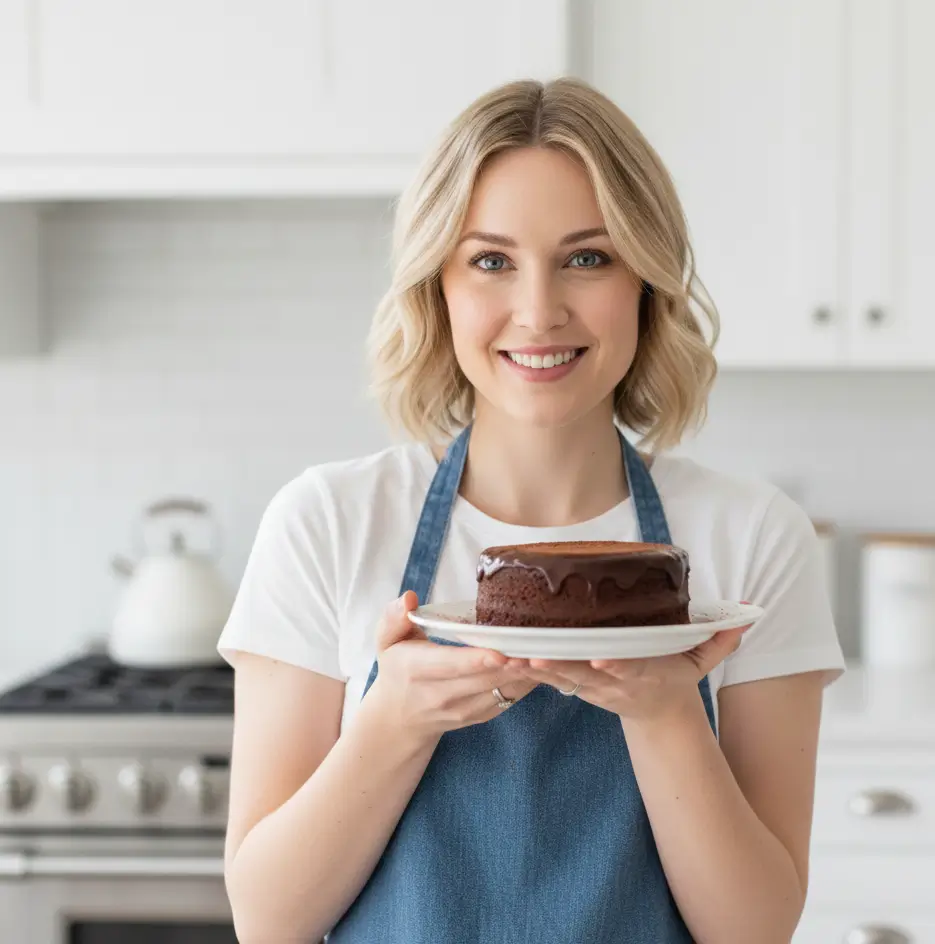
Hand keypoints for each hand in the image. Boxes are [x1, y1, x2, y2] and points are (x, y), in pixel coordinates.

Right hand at [368, 591, 537, 745]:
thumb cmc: (397, 668)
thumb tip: (408, 598)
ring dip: (527, 674)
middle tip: (540, 645)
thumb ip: (394, 617)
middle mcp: (441, 695)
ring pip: (501, 691)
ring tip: (549, 653)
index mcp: (418, 671)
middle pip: (484, 679)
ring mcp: (462, 710)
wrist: (399, 718)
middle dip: (514, 663)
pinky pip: (508, 700)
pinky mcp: (479, 717)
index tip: (503, 651)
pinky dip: (527, 684)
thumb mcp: (385, 640)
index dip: (479, 659)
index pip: (452, 666)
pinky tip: (543, 665)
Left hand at [508, 622, 752, 722]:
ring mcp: (591, 687)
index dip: (613, 665)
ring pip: (558, 678)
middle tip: (534, 657)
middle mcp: (612, 682)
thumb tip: (746, 619)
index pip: (626, 668)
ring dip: (533, 668)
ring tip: (509, 656)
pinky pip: (547, 678)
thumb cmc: (675, 679)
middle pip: (582, 675)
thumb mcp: (701, 664)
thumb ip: (719, 642)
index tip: (597, 659)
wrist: (657, 715)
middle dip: (558, 668)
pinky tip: (504, 656)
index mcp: (642, 673)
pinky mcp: (575, 686)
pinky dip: (526, 669)